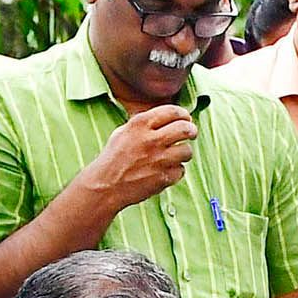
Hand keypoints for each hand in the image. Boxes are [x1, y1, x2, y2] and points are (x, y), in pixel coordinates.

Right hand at [84, 104, 199, 212]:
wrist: (106, 185)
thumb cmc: (113, 158)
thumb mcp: (124, 132)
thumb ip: (144, 123)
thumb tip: (167, 117)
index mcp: (140, 124)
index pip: (173, 111)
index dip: (183, 114)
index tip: (186, 118)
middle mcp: (151, 139)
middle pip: (185, 129)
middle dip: (192, 130)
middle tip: (191, 133)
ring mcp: (159, 159)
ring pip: (187, 151)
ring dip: (184, 152)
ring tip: (177, 154)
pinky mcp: (163, 177)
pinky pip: (181, 170)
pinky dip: (176, 171)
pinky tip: (166, 170)